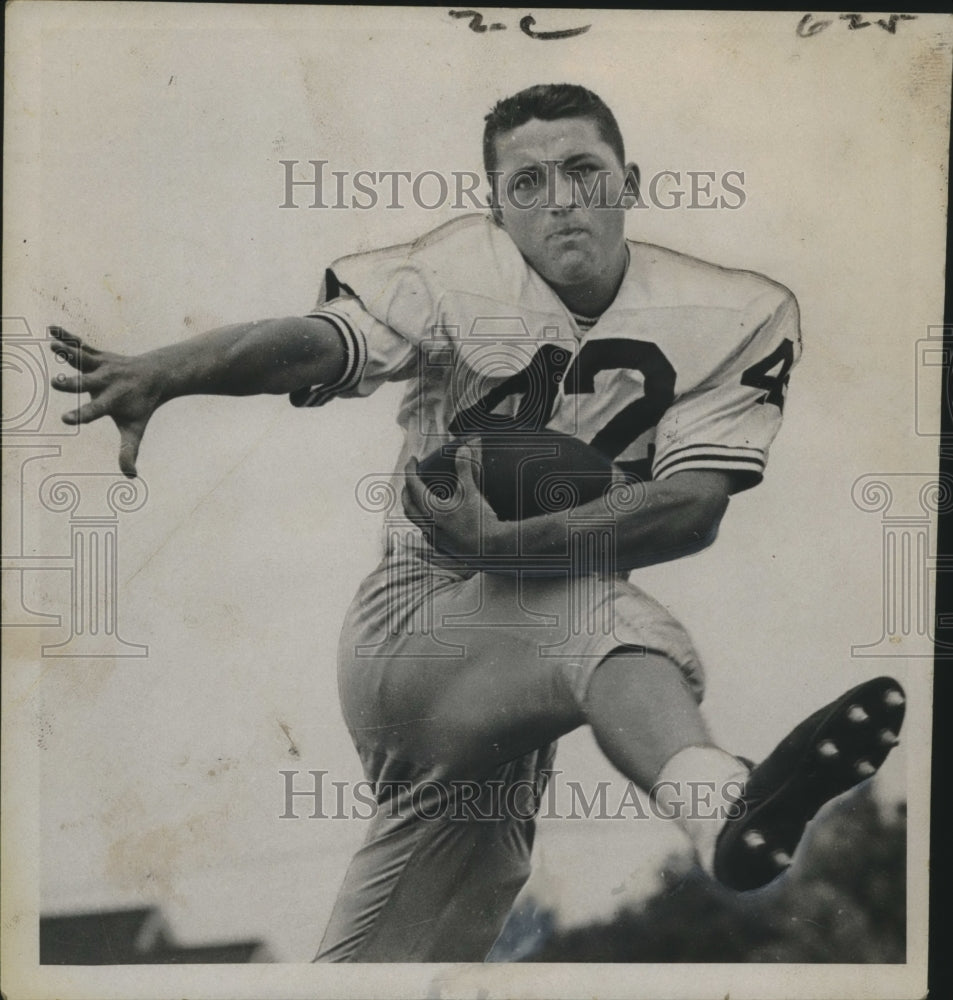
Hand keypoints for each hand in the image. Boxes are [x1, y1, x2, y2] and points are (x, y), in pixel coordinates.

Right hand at [48, 326, 162, 477]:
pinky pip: (81, 345)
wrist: (156, 375)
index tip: (65, 419)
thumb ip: (129, 451)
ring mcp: (102, 366)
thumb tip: (131, 477)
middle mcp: (106, 382)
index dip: (81, 415)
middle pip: (86, 384)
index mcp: (112, 401)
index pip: (95, 411)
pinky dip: (67, 336)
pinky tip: (51, 329)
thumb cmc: (142, 406)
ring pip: (83, 358)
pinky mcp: (98, 355)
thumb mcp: (136, 429)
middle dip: (71, 384)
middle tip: (55, 383)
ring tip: (52, 346)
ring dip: (68, 352)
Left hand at [401, 442, 505, 560]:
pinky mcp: (443, 548)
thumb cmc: (481, 519)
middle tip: (410, 479)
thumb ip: (465, 468)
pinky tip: (433, 521)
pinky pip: (426, 533)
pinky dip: (425, 522)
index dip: (410, 470)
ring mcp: (434, 538)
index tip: (412, 460)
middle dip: (406, 490)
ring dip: (414, 508)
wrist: (493, 548)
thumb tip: (463, 448)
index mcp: (431, 509)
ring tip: (418, 500)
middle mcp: (428, 524)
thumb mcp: (472, 491)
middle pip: (408, 505)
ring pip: (416, 521)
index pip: (413, 485)